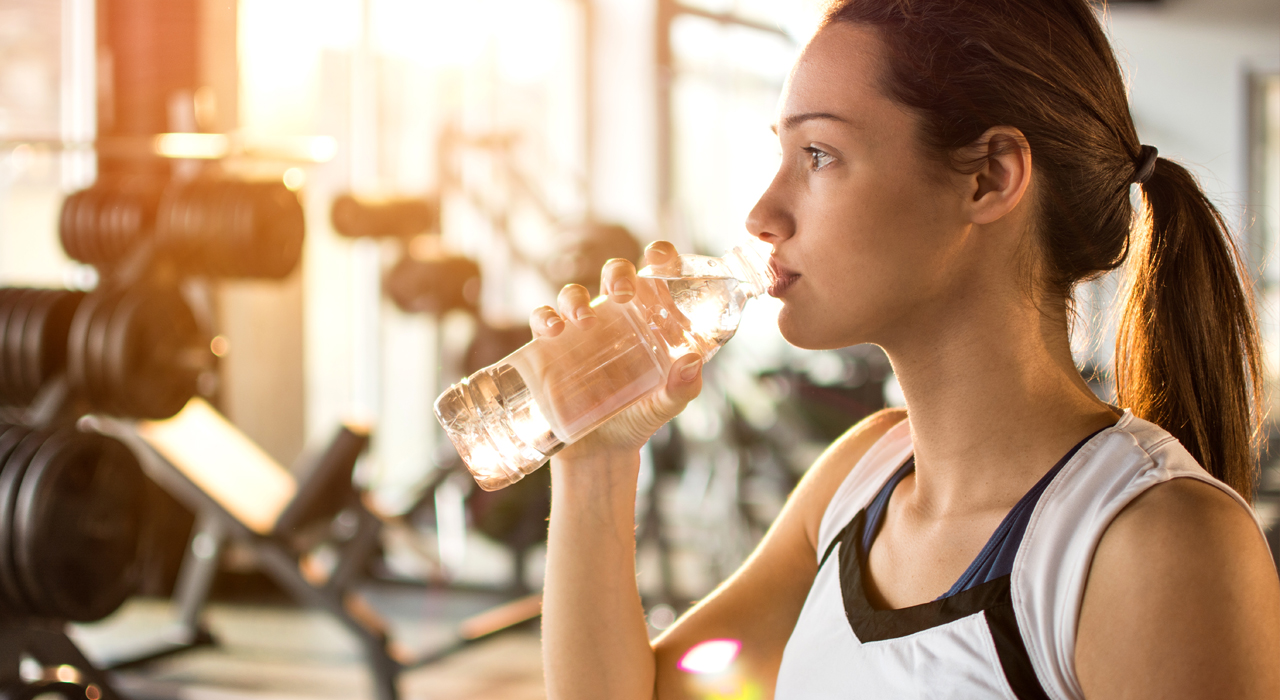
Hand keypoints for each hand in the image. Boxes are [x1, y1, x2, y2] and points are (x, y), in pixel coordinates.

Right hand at [528, 241, 703, 459]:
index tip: (660, 257)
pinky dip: (544, 318)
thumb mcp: (665, 406)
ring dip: (575, 298)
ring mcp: (581, 330)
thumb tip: (692, 362)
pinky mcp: (551, 348)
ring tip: (585, 321)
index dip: (659, 257)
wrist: (601, 451)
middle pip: (614, 275)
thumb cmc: (638, 418)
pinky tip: (553, 331)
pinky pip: (542, 320)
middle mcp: (615, 317)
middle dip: (617, 274)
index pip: (655, 276)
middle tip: (624, 294)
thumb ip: (683, 388)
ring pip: (572, 293)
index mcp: (647, 320)